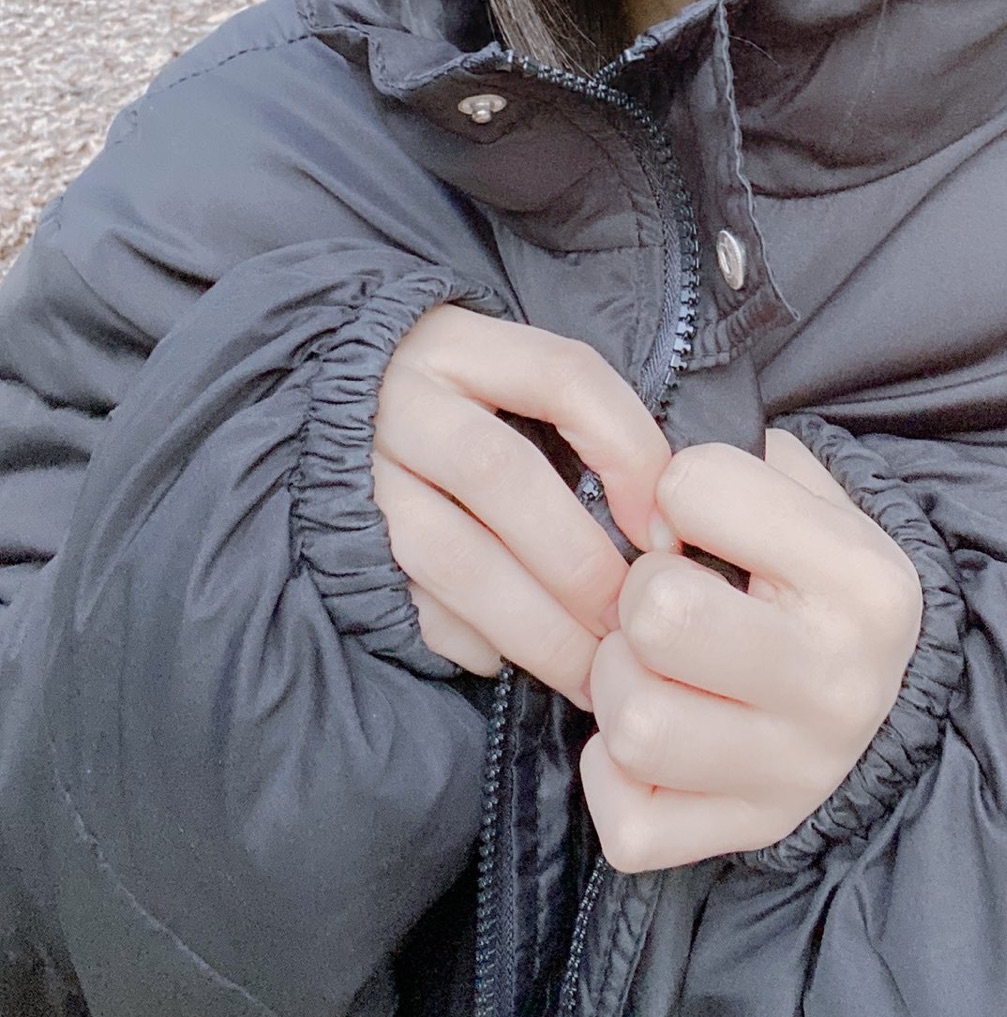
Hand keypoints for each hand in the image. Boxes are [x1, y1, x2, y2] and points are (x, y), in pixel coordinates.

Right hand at [372, 306, 669, 708]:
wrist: (329, 412)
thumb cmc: (459, 403)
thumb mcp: (509, 375)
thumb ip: (582, 420)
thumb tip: (660, 528)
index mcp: (461, 344)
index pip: (563, 376)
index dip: (628, 450)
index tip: (666, 531)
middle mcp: (403, 401)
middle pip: (499, 472)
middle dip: (579, 561)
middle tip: (633, 621)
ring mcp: (362, 474)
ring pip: (451, 557)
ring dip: (534, 627)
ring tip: (593, 671)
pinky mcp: (339, 543)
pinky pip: (411, 604)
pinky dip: (470, 641)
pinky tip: (515, 659)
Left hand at [581, 430, 922, 870]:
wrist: (892, 688)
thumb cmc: (822, 575)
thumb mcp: (809, 493)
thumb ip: (733, 466)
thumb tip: (645, 499)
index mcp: (862, 580)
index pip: (699, 491)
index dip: (672, 493)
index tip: (690, 524)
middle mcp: (837, 683)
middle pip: (661, 618)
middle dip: (636, 596)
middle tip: (660, 601)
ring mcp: (796, 772)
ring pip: (636, 726)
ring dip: (619, 686)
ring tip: (652, 667)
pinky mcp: (752, 832)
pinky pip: (631, 825)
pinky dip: (614, 776)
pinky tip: (648, 737)